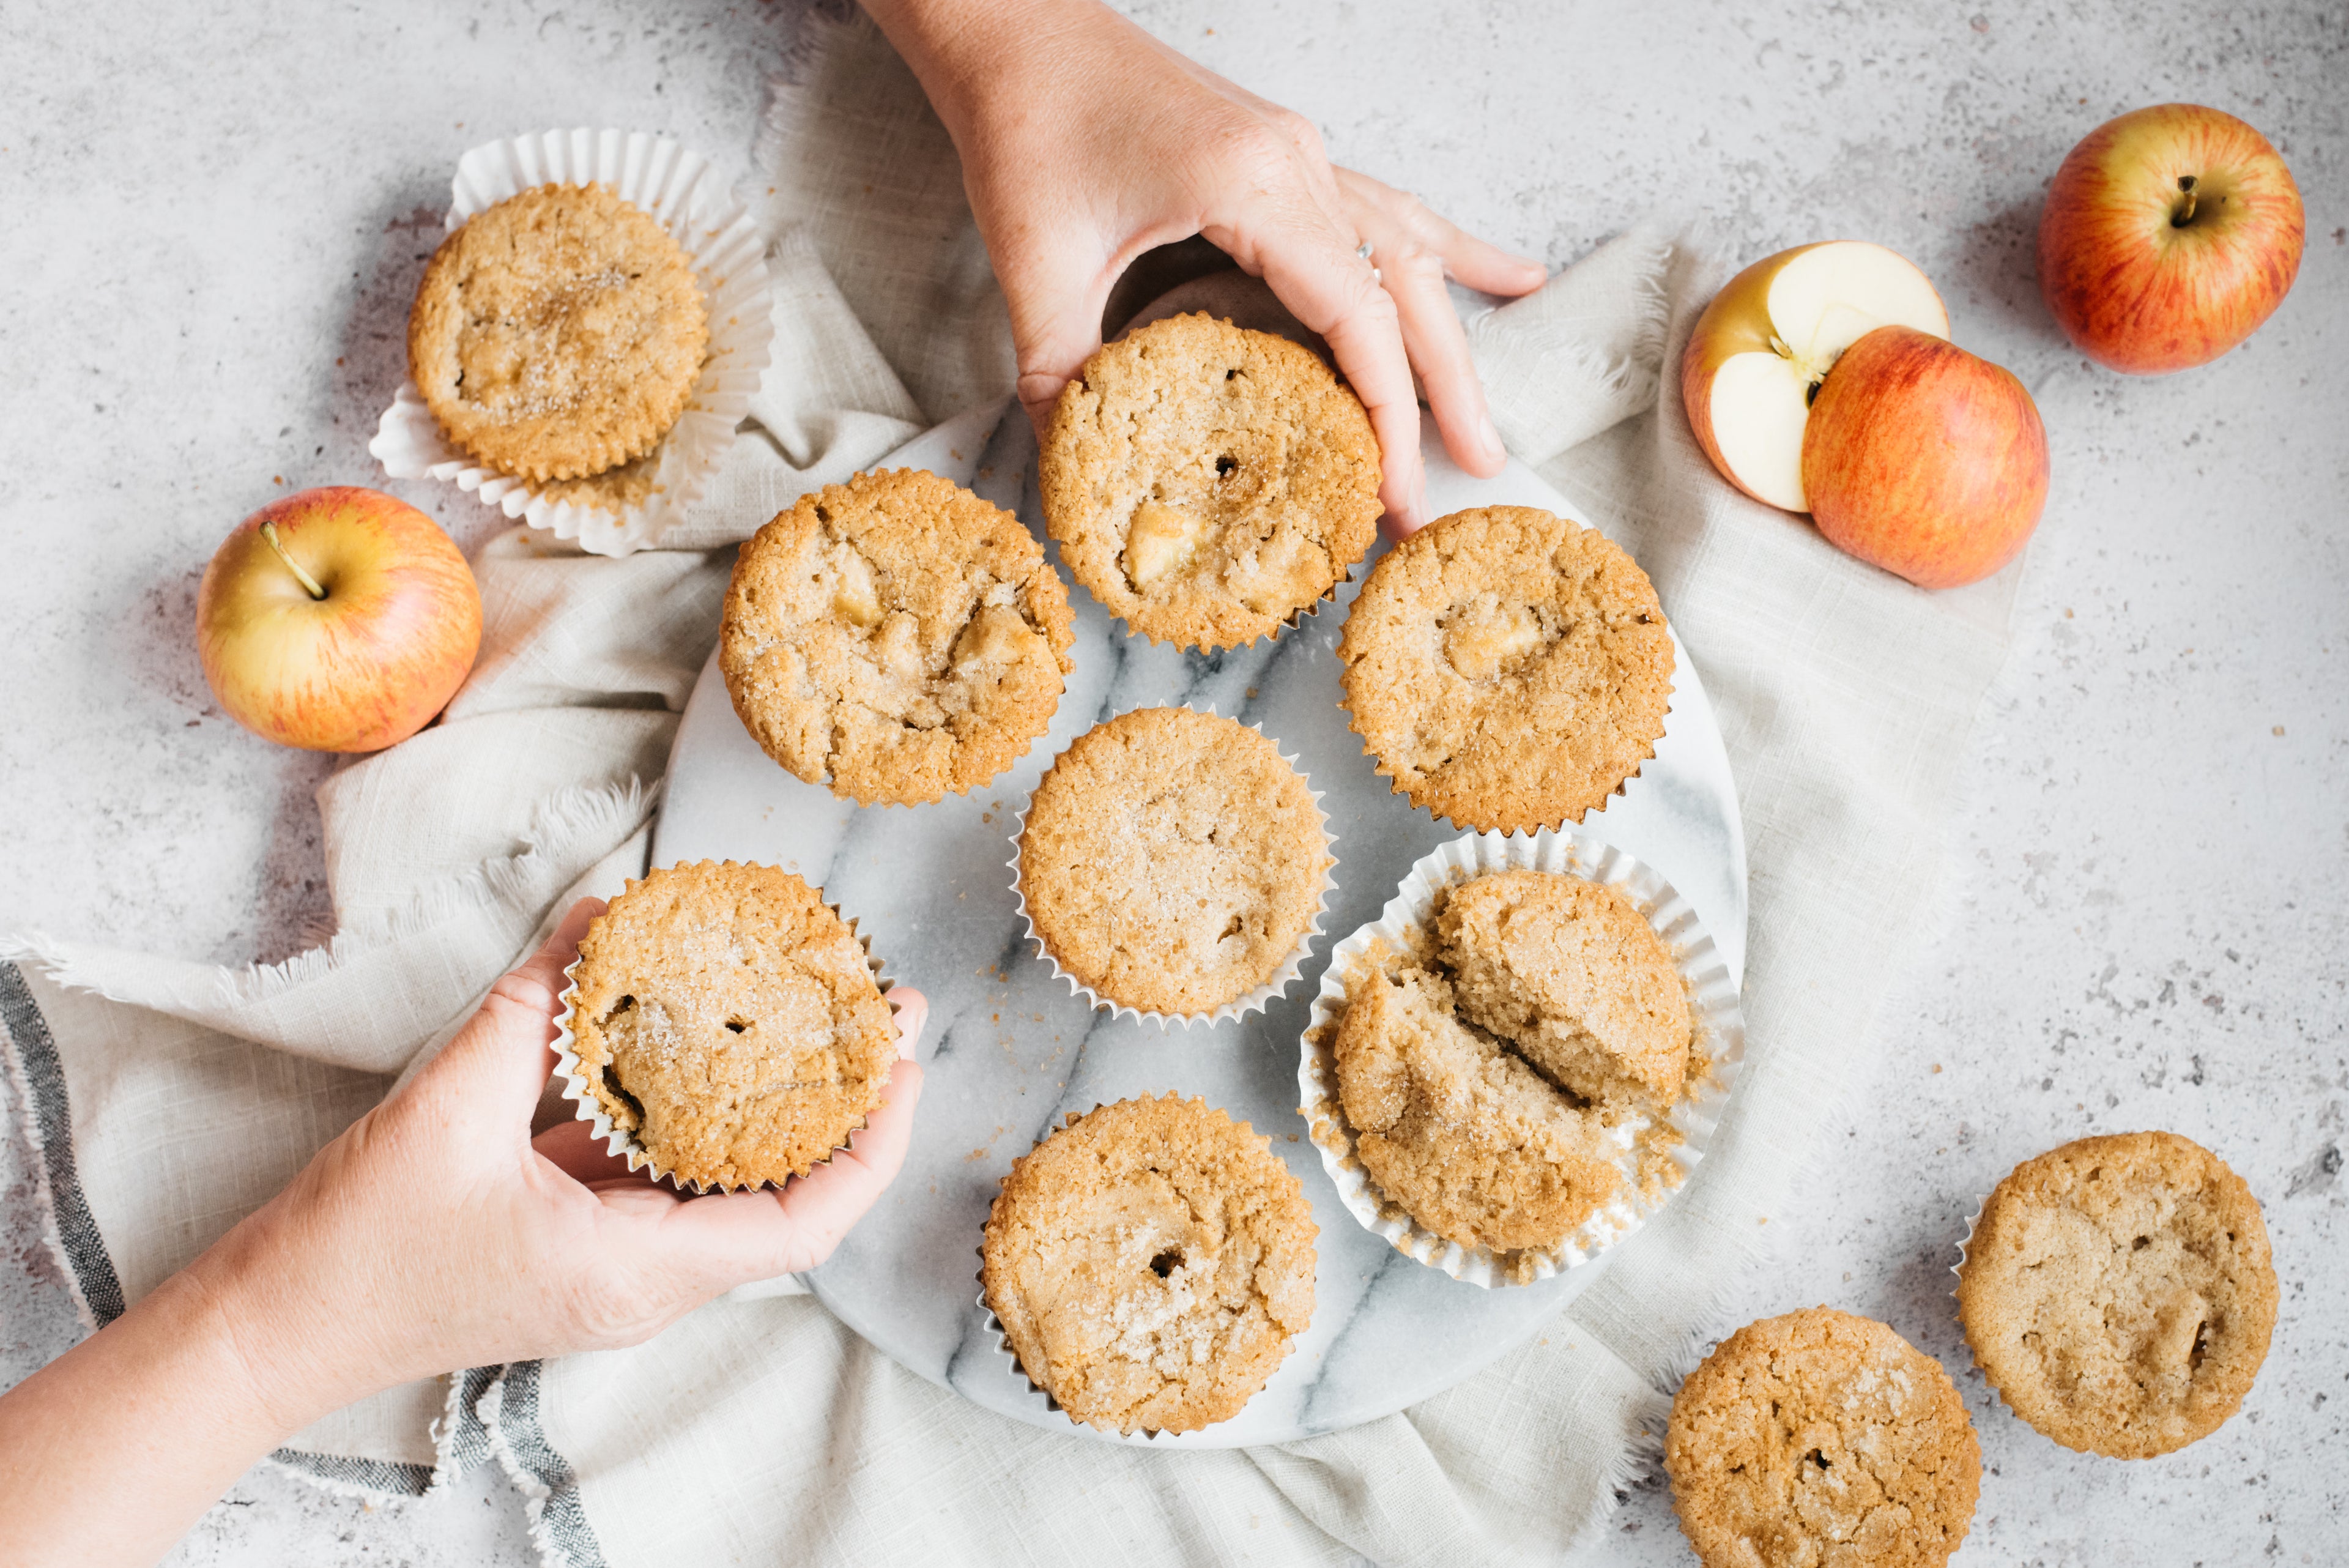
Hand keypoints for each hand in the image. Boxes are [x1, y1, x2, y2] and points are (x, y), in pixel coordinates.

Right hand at [0, 899, 925, 1566]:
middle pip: (785, 1193)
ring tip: (816, 1008)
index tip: (906, 1059)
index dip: (873, 1142)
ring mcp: (612, 1260)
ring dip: (775, 1100)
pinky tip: (705, 1036)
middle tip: (881, 1004)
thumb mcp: (446, 1111)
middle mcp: (645, 1277)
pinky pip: (659, 1169)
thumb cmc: (356, 1249)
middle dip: (845, 1101)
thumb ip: (533, 1007)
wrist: (270, 1330)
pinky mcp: (575, 1236)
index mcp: (639, 1271)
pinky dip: (691, 1106)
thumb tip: (602, 914)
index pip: (806, 1223)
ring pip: (725, 1177)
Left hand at [866, 0, 1547, 531]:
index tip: (1397, 492)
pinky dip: (1444, 252)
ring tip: (1486, 417)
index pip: (1357, 317)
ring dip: (1451, 336)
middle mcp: (1298, 162)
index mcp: (1253, 185)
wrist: (1016, 31)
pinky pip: (1386, 209)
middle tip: (1477, 471)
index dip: (1386, 413)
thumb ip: (1061, 377)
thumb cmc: (1026, 125)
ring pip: (1409, 250)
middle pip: (1407, 287)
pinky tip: (1508, 278)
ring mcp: (1300, 151)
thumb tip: (1081, 468)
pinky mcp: (1285, 152)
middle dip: (1445, 389)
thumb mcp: (1035, 265)